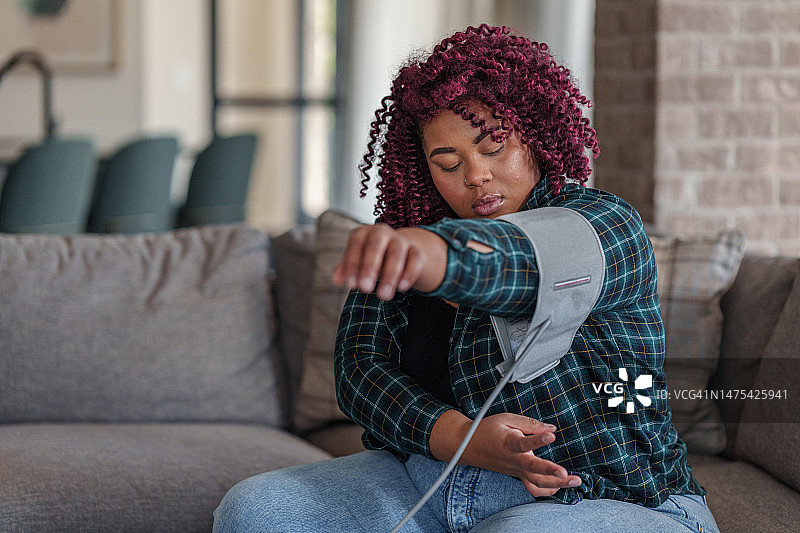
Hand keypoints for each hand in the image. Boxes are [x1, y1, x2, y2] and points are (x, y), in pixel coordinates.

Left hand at [332, 224, 446, 299]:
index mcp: (363, 233)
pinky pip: (415, 259)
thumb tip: (337, 280)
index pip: (356, 244)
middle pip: (376, 245)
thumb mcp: (357, 261)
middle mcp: (381, 232)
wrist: (400, 251)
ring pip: (396, 253)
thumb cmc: (371, 258)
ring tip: (383, 296)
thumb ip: (346, 269)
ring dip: (389, 276)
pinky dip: (409, 274)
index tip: (351, 284)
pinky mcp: (416, 250)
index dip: (352, 264)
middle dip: (369, 267)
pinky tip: (402, 288)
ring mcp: (401, 240)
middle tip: (365, 289)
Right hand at [430, 410, 581, 496]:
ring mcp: (516, 471)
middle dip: (552, 473)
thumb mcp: (506, 419)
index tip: (551, 436)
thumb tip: (551, 429)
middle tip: (568, 474)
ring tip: (574, 481)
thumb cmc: (486, 430)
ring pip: (537, 483)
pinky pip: (534, 488)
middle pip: (534, 471)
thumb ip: (530, 423)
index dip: (538, 439)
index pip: (524, 443)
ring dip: (557, 484)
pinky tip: (560, 484)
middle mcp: (514, 460)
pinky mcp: (517, 475)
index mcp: (509, 444)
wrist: (467, 446)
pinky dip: (548, 489)